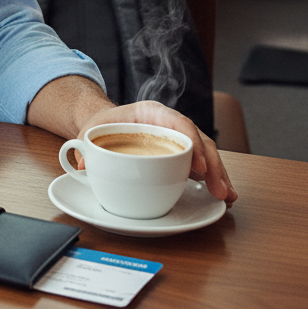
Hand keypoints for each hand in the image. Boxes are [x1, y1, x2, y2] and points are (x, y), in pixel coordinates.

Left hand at [78, 101, 236, 203]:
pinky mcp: (182, 154)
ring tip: (227, 196)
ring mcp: (179, 139)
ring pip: (206, 153)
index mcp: (151, 112)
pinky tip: (222, 195)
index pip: (178, 123)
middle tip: (219, 190)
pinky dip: (213, 178)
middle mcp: (170, 123)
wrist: (104, 125)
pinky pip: (202, 164)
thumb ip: (86, 146)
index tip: (199, 166)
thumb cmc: (101, 127)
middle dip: (213, 165)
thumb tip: (81, 164)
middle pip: (199, 140)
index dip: (191, 143)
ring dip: (218, 175)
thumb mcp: (91, 132)